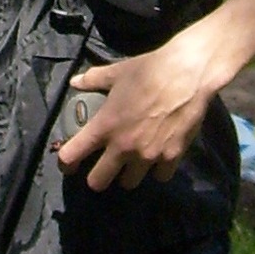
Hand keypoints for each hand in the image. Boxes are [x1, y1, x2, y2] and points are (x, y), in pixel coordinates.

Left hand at [54, 35, 218, 192]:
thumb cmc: (149, 70)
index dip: (66, 163)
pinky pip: (160, 176)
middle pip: (98, 182)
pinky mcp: (171, 157)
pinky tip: (159, 158)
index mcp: (104, 126)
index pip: (72, 155)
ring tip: (133, 163)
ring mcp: (147, 155)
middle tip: (104, 169)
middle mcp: (122, 147)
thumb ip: (93, 80)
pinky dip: (158, 170)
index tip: (69, 165)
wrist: (188, 73)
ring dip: (128, 174)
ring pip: (129, 183)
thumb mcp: (116, 72)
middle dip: (98, 178)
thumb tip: (74, 82)